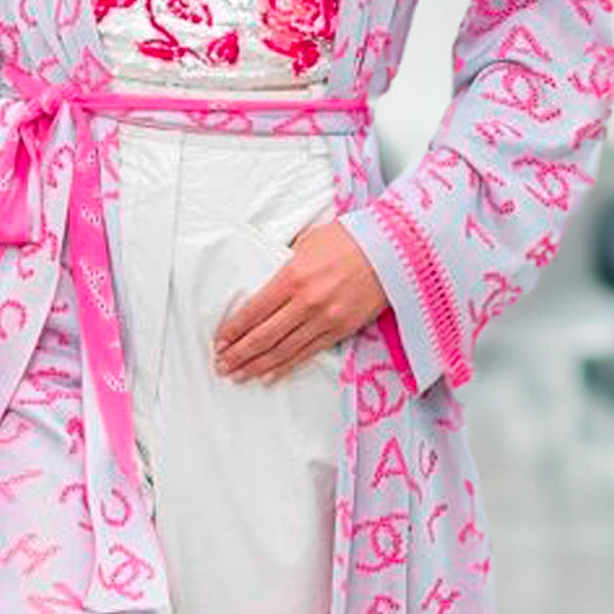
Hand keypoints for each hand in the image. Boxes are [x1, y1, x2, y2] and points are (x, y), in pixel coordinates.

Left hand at [212, 220, 386, 383]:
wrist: (394, 249)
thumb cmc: (350, 239)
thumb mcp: (308, 241)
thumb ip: (286, 264)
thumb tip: (267, 279)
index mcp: (293, 276)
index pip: (254, 310)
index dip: (233, 330)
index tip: (219, 342)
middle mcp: (307, 302)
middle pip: (264, 336)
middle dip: (239, 354)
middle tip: (221, 365)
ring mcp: (325, 319)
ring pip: (283, 350)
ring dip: (257, 365)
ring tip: (239, 375)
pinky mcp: (341, 330)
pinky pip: (307, 353)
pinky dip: (286, 367)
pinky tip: (269, 375)